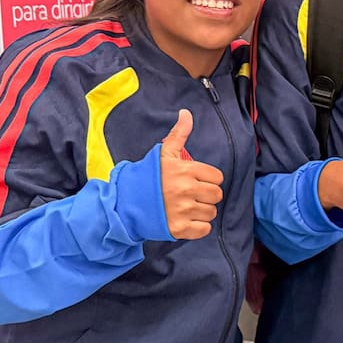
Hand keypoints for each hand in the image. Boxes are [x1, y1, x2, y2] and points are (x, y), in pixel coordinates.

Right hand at [160, 109, 224, 239]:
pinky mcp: (179, 228)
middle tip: (191, 195)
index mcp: (185, 170)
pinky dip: (198, 227)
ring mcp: (183, 210)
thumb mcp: (164, 154)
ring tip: (186, 207)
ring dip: (202, 211)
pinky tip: (186, 220)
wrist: (124, 203)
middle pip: (217, 195)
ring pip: (211, 212)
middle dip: (206, 195)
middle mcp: (186, 190)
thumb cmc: (147, 178)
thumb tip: (186, 113)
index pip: (217, 177)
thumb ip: (179, 134)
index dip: (208, 179)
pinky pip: (205, 229)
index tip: (196, 181)